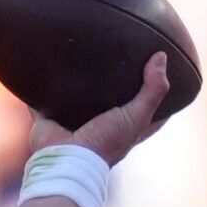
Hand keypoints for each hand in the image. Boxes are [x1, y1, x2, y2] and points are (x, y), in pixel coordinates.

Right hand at [28, 52, 171, 166]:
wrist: (66, 157)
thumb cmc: (105, 142)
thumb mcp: (137, 116)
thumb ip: (153, 90)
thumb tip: (161, 57)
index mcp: (124, 128)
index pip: (147, 108)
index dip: (155, 92)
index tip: (158, 70)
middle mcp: (101, 124)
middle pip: (111, 99)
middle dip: (114, 81)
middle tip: (118, 54)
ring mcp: (75, 120)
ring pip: (79, 95)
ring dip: (80, 80)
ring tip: (84, 50)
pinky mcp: (51, 114)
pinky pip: (47, 95)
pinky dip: (45, 83)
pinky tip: (48, 61)